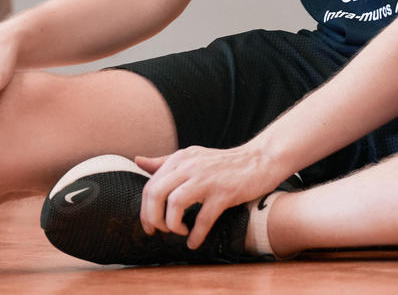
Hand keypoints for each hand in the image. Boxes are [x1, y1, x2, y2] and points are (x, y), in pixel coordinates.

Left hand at [135, 145, 287, 248]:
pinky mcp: (224, 193)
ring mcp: (207, 179)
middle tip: (161, 231)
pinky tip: (194, 241)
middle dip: (153, 218)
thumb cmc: (223, 163)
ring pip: (174, 203)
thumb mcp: (192, 156)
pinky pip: (203, 218)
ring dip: (172, 224)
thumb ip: (164, 161)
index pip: (150, 186)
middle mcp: (190, 166)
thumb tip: (138, 161)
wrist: (259, 160)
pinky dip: (196, 234)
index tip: (150, 226)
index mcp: (180, 159)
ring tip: (180, 232)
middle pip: (156, 193)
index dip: (145, 210)